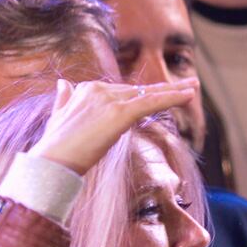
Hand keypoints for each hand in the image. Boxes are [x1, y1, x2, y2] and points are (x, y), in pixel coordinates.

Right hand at [31, 77, 203, 175]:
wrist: (51, 162)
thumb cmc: (55, 148)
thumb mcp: (59, 117)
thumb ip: (64, 99)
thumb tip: (63, 84)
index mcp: (86, 89)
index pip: (123, 91)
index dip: (145, 94)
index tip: (163, 93)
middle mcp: (98, 90)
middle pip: (139, 89)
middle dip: (165, 88)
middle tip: (189, 84)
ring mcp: (109, 100)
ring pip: (149, 94)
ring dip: (174, 91)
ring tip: (194, 88)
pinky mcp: (119, 113)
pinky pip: (151, 103)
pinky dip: (171, 98)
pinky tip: (188, 97)